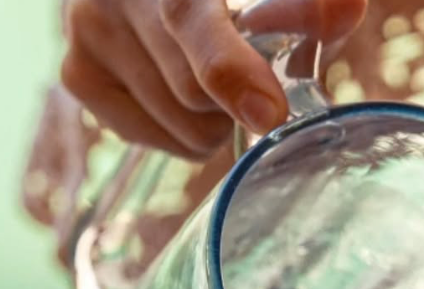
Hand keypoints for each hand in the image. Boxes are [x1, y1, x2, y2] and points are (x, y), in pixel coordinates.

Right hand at [60, 0, 365, 157]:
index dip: (233, 72)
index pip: (193, 21)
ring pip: (182, 127)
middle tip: (245, 78)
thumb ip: (309, 8)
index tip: (268, 114)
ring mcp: (88, 30)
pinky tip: (174, 89)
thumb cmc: (234, 0)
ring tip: (202, 76)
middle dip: (232, 101)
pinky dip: (179, 131)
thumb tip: (345, 9)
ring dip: (211, 121)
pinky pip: (152, 139)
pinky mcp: (77, 72)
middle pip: (197, 96)